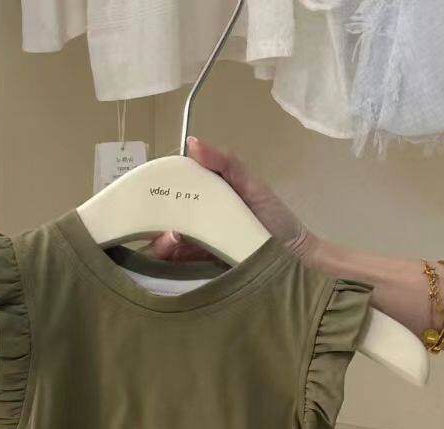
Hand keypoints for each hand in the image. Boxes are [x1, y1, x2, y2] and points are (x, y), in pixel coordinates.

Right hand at [148, 137, 318, 262]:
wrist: (295, 257)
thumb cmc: (275, 219)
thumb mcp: (251, 185)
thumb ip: (225, 163)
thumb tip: (191, 143)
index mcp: (205, 201)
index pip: (173, 194)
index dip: (157, 194)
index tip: (148, 196)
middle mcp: (198, 224)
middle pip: (164, 222)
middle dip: (155, 225)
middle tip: (160, 230)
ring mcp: (199, 248)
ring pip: (168, 246)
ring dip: (161, 245)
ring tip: (168, 244)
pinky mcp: (204, 270)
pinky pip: (180, 268)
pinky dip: (171, 264)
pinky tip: (170, 261)